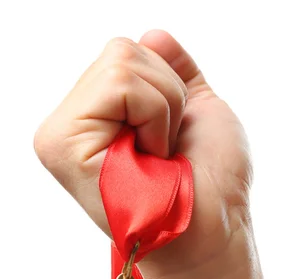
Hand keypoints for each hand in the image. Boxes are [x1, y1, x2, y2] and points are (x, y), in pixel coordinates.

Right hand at [34, 30, 253, 278]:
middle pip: (122, 51)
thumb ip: (172, 69)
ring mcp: (61, 136)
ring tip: (156, 158)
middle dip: (167, 97)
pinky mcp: (62, 146)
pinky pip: (119, 84)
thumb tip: (151, 34)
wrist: (213, 229)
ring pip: (122, 64)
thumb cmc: (211, 182)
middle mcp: (71, 125)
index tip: (170, 141)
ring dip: (162, 111)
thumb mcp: (197, 110)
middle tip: (166, 151)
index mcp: (98, 117)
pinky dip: (153, 118)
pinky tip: (147, 159)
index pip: (126, 53)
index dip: (167, 89)